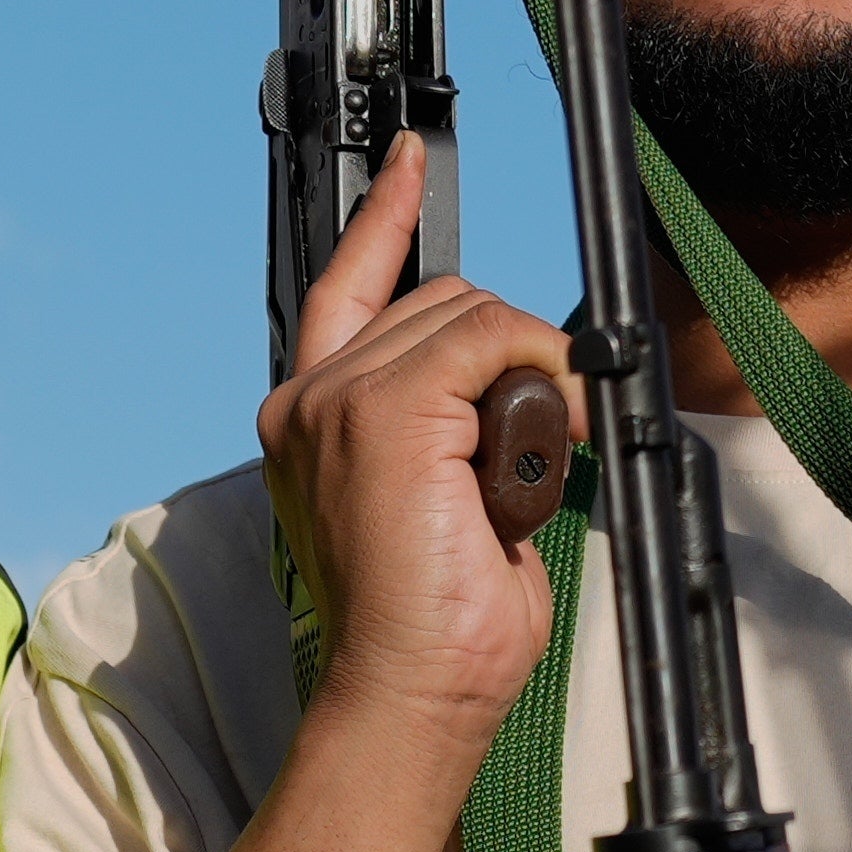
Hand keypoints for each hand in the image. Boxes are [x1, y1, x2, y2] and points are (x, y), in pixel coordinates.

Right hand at [264, 139, 580, 744]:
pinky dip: (538, 373)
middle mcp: (307, 401)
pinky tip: (544, 434)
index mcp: (311, 418)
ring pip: (470, 316)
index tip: (409, 164)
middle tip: (537, 438)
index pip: (345, 286)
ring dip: (529, 377)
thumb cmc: (436, 623)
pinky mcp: (380, 409)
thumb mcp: (443, 500)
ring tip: (525, 466)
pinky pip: (490, 340)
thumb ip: (449, 426)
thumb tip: (516, 382)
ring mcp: (336, 400)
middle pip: (438, 301)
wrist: (411, 686)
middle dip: (507, 352)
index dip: (383, 219)